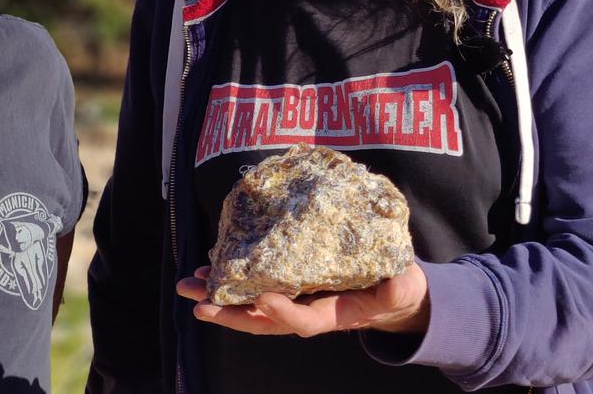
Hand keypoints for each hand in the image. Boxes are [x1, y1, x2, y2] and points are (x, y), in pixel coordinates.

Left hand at [174, 262, 429, 337]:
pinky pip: (251, 288)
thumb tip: (400, 281)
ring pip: (249, 306)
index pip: (305, 321)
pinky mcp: (286, 286)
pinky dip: (227, 281)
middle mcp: (306, 312)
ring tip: (188, 286)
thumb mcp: (404, 286)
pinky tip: (204, 270)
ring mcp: (293, 302)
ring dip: (218, 297)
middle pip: (263, 321)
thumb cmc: (397, 288)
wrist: (389, 293)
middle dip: (230, 314)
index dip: (284, 313)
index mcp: (334, 315)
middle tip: (199, 305)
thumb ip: (400, 286)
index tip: (263, 299)